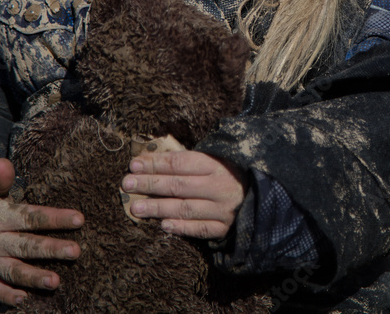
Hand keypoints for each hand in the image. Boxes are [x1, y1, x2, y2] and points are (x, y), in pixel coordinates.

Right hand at [0, 158, 83, 305]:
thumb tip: (4, 163)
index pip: (29, 216)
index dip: (53, 218)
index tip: (79, 219)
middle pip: (25, 246)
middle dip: (50, 250)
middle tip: (75, 251)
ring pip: (13, 271)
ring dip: (33, 278)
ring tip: (55, 282)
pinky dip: (7, 296)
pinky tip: (25, 300)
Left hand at [121, 151, 245, 238]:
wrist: (262, 196)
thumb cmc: (231, 174)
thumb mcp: (217, 159)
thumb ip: (190, 160)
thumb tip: (154, 159)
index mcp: (217, 165)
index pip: (180, 163)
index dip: (156, 164)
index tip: (134, 164)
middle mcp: (219, 187)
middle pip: (178, 185)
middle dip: (150, 184)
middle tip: (127, 184)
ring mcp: (222, 209)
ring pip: (185, 208)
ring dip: (158, 208)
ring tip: (135, 208)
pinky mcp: (224, 228)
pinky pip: (199, 229)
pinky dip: (181, 227)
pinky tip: (163, 225)